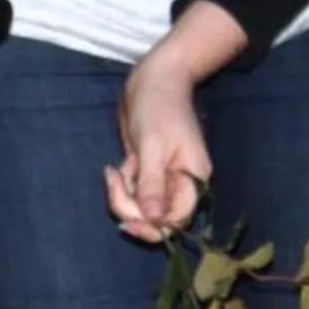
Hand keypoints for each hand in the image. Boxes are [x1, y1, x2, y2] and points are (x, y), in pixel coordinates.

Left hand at [107, 51, 211, 243]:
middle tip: (114, 181)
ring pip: (140, 207)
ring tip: (115, 170)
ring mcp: (163, 179)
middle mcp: (181, 184)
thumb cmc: (158, 108)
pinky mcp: (146, 172)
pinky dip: (121, 185)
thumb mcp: (153, 146)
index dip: (152, 227)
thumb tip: (154, 218)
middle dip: (130, 208)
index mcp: (194, 179)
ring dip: (122, 195)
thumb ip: (153, 183)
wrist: (152, 80)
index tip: (127, 223)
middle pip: (156, 218)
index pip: (177, 221)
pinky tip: (117, 166)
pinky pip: (132, 192)